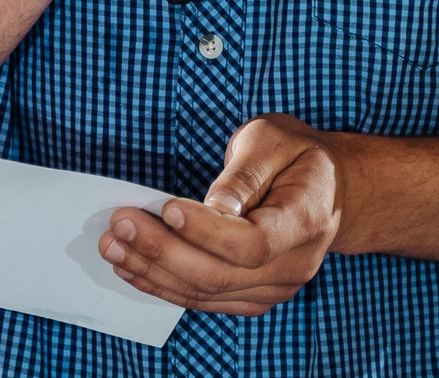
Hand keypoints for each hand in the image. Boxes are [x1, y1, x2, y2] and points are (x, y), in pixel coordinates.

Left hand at [101, 116, 341, 315]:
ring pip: (207, 293)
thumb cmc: (297, 156)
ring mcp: (274, 287)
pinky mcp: (253, 295)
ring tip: (112, 245)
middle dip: (162, 252)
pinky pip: (205, 298)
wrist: (326, 189)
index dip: (206, 232)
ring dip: (153, 271)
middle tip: (120, 224)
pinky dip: (164, 285)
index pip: (252, 242)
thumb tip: (212, 206)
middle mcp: (294, 264)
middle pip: (221, 275)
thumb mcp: (274, 139)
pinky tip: (132, 266)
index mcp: (305, 221)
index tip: (166, 207)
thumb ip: (243, 174)